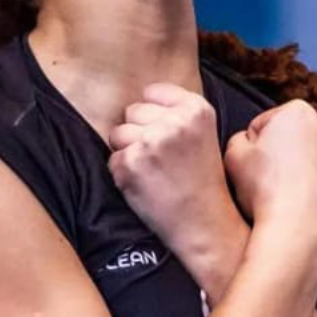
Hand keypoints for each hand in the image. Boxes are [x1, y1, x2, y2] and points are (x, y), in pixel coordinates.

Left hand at [109, 84, 239, 263]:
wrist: (203, 224)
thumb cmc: (199, 181)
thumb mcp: (202, 134)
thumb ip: (176, 111)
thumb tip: (137, 100)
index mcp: (196, 108)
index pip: (152, 93)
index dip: (154, 117)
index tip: (169, 140)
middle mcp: (175, 121)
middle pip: (132, 111)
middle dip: (140, 133)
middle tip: (162, 161)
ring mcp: (152, 141)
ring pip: (118, 133)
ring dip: (128, 152)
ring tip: (153, 172)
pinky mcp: (131, 163)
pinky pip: (112, 159)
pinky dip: (122, 174)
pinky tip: (145, 186)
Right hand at [224, 100, 316, 238]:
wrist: (297, 228)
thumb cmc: (263, 188)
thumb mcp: (233, 155)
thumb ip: (239, 138)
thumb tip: (248, 141)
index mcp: (297, 111)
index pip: (265, 122)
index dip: (253, 143)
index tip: (251, 162)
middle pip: (293, 134)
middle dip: (281, 149)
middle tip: (266, 175)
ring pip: (312, 153)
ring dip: (299, 164)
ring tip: (284, 189)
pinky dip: (316, 181)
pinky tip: (301, 198)